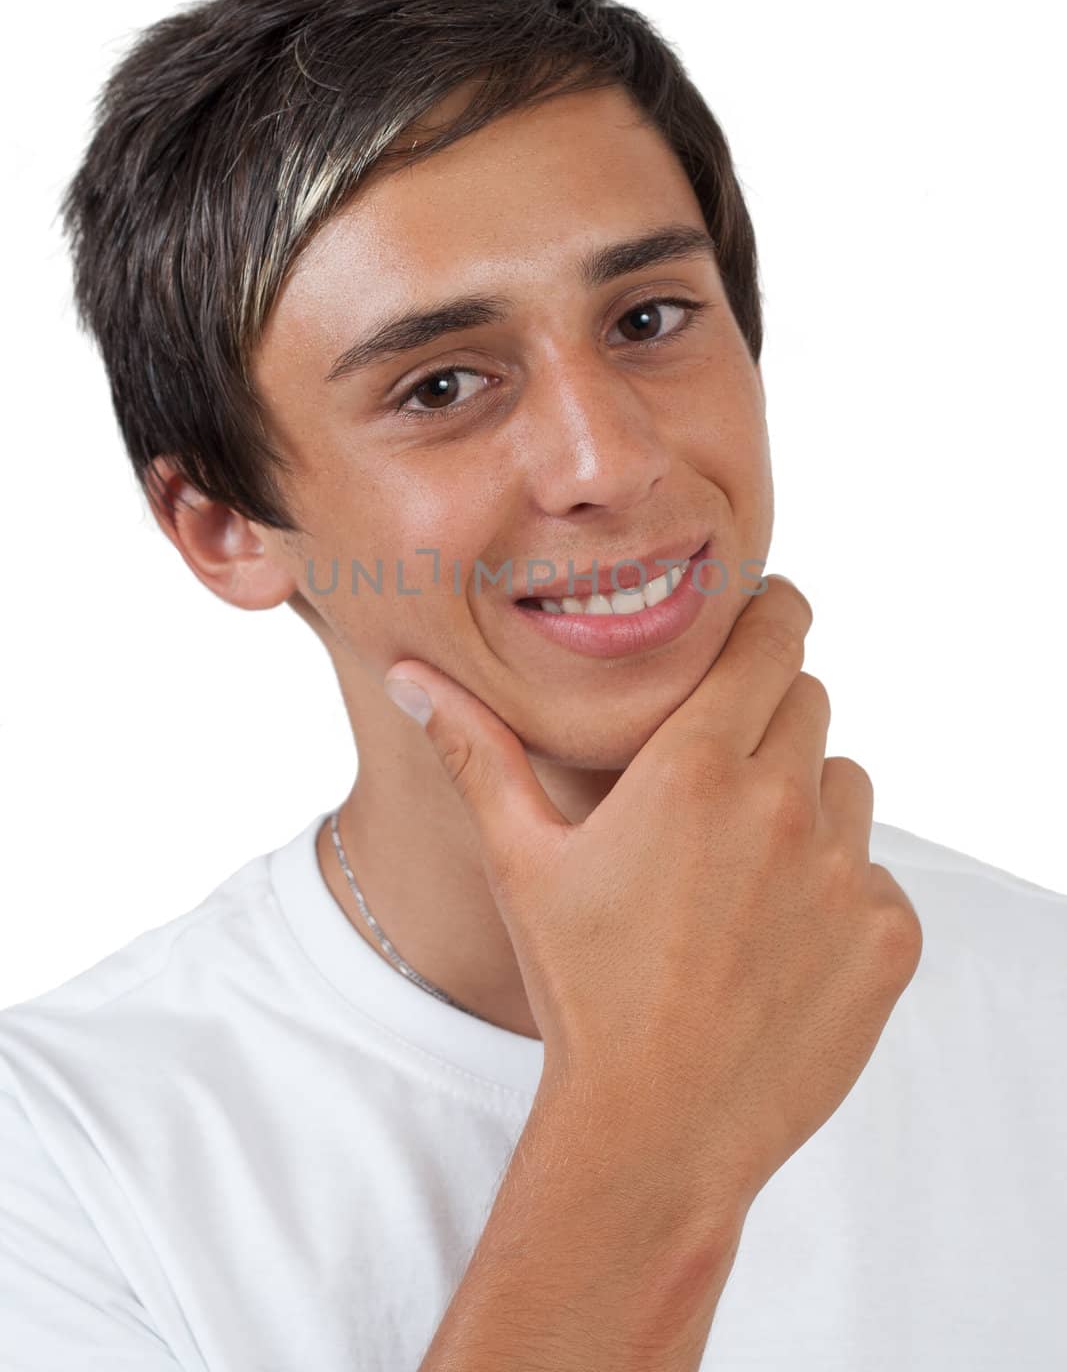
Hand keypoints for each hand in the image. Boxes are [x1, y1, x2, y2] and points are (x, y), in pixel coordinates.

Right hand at [384, 574, 922, 1216]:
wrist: (655, 1129)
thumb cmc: (581, 987)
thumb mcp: (522, 861)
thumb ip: (476, 751)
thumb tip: (409, 673)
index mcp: (696, 766)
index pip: (774, 634)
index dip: (771, 616)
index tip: (764, 616)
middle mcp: (783, 802)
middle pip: (808, 701)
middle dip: (770, 717)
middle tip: (719, 779)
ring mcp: (844, 871)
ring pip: (846, 785)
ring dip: (806, 802)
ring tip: (743, 868)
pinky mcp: (888, 935)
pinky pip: (876, 873)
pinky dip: (838, 889)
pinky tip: (778, 938)